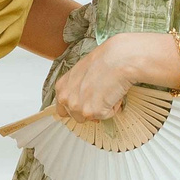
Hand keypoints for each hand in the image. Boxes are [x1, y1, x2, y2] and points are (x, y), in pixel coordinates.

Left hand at [54, 32, 169, 121]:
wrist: (117, 60)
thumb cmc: (103, 60)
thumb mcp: (81, 72)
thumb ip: (76, 88)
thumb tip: (84, 97)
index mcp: (61, 88)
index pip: (62, 108)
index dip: (77, 107)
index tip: (86, 104)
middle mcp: (66, 99)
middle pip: (76, 117)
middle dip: (89, 110)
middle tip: (100, 97)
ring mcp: (78, 107)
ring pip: (90, 119)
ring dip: (100, 109)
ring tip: (108, 92)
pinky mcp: (93, 112)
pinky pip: (106, 116)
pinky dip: (113, 108)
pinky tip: (114, 93)